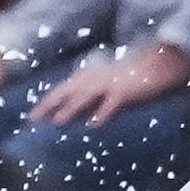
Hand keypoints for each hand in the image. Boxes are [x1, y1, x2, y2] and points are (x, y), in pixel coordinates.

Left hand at [29, 45, 189, 124]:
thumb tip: (77, 115)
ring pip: (84, 96)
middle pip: (66, 91)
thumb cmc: (132, 77)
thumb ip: (92, 98)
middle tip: (33, 120)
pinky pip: (110, 104)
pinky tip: (93, 126)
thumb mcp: (107, 86)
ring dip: (70, 108)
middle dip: (48, 105)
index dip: (45, 102)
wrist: (157, 65)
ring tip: (57, 122)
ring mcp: (109, 83)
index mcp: (89, 77)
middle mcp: (94, 78)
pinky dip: (101, 114)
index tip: (31, 116)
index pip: (61, 90)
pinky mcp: (124, 91)